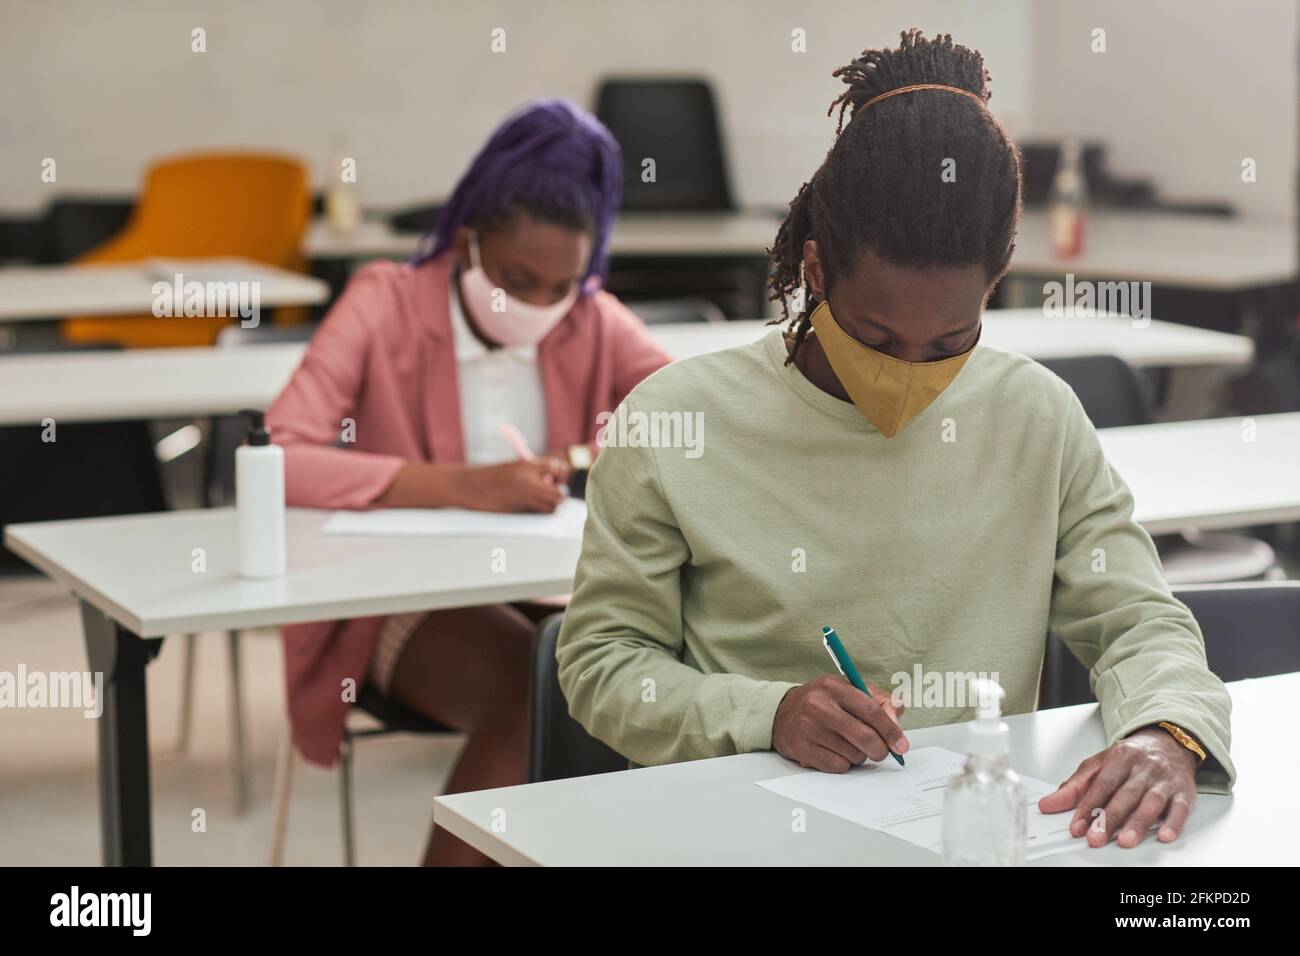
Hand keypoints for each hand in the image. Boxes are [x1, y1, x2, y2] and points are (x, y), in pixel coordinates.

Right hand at [457, 458, 570, 512]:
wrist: (469, 486)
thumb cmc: (491, 475)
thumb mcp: (514, 467)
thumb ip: (534, 471)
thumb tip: (553, 480)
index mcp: (527, 465)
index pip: (557, 468)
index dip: (560, 474)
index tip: (555, 477)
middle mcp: (528, 481)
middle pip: (559, 495)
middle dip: (559, 495)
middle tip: (552, 493)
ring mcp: (523, 498)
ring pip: (551, 507)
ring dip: (550, 505)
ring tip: (539, 500)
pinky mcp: (517, 511)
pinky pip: (536, 512)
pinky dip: (537, 510)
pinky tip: (527, 504)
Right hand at [772, 675, 908, 772]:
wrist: (782, 714)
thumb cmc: (823, 702)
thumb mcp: (849, 691)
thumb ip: (879, 701)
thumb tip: (897, 720)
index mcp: (834, 686)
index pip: (871, 710)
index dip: (891, 731)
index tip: (902, 745)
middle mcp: (818, 705)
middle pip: (865, 737)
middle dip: (880, 749)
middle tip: (881, 751)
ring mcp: (808, 728)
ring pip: (854, 755)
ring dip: (858, 755)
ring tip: (847, 744)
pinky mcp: (802, 749)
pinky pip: (838, 766)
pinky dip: (843, 763)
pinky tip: (833, 751)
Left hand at [1038, 727, 1198, 847]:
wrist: (1169, 743)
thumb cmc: (1131, 757)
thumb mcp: (1099, 764)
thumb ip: (1074, 786)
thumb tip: (1048, 804)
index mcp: (1121, 757)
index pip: (1101, 784)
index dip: (1088, 807)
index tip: (1077, 827)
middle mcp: (1144, 768)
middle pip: (1125, 795)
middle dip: (1110, 819)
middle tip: (1096, 838)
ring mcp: (1165, 780)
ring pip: (1151, 802)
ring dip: (1138, 823)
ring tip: (1125, 841)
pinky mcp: (1184, 792)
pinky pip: (1181, 808)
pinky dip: (1174, 823)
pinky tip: (1164, 835)